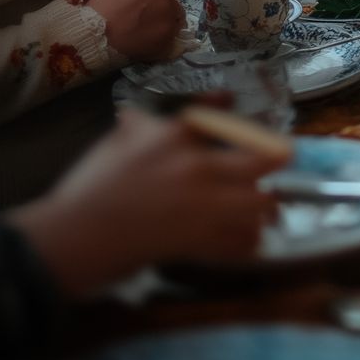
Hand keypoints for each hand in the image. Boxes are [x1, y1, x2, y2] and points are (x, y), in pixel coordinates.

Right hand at [9, 108, 284, 293]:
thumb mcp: (117, 141)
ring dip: (265, 208)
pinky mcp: (199, 242)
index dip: (255, 128)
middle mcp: (198, 166)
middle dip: (276, 163)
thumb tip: (143, 115)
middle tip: (282, 167)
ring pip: (258, 205)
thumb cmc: (92, 184)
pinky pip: (239, 244)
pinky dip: (248, 244)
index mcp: (177, 137)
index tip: (273, 134)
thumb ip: (141, 125)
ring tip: (267, 213)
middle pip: (260, 161)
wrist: (76, 234)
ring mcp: (202, 205)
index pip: (229, 123)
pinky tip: (250, 243)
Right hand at [87, 0, 181, 61]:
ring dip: (167, 20)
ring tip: (147, 30)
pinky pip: (175, 33)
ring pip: (177, 14)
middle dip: (162, 4)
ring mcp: (170, 9)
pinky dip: (166, 37)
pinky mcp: (171, 30)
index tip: (146, 0)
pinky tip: (150, 40)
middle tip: (145, 16)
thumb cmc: (97, 11)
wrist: (95, 37)